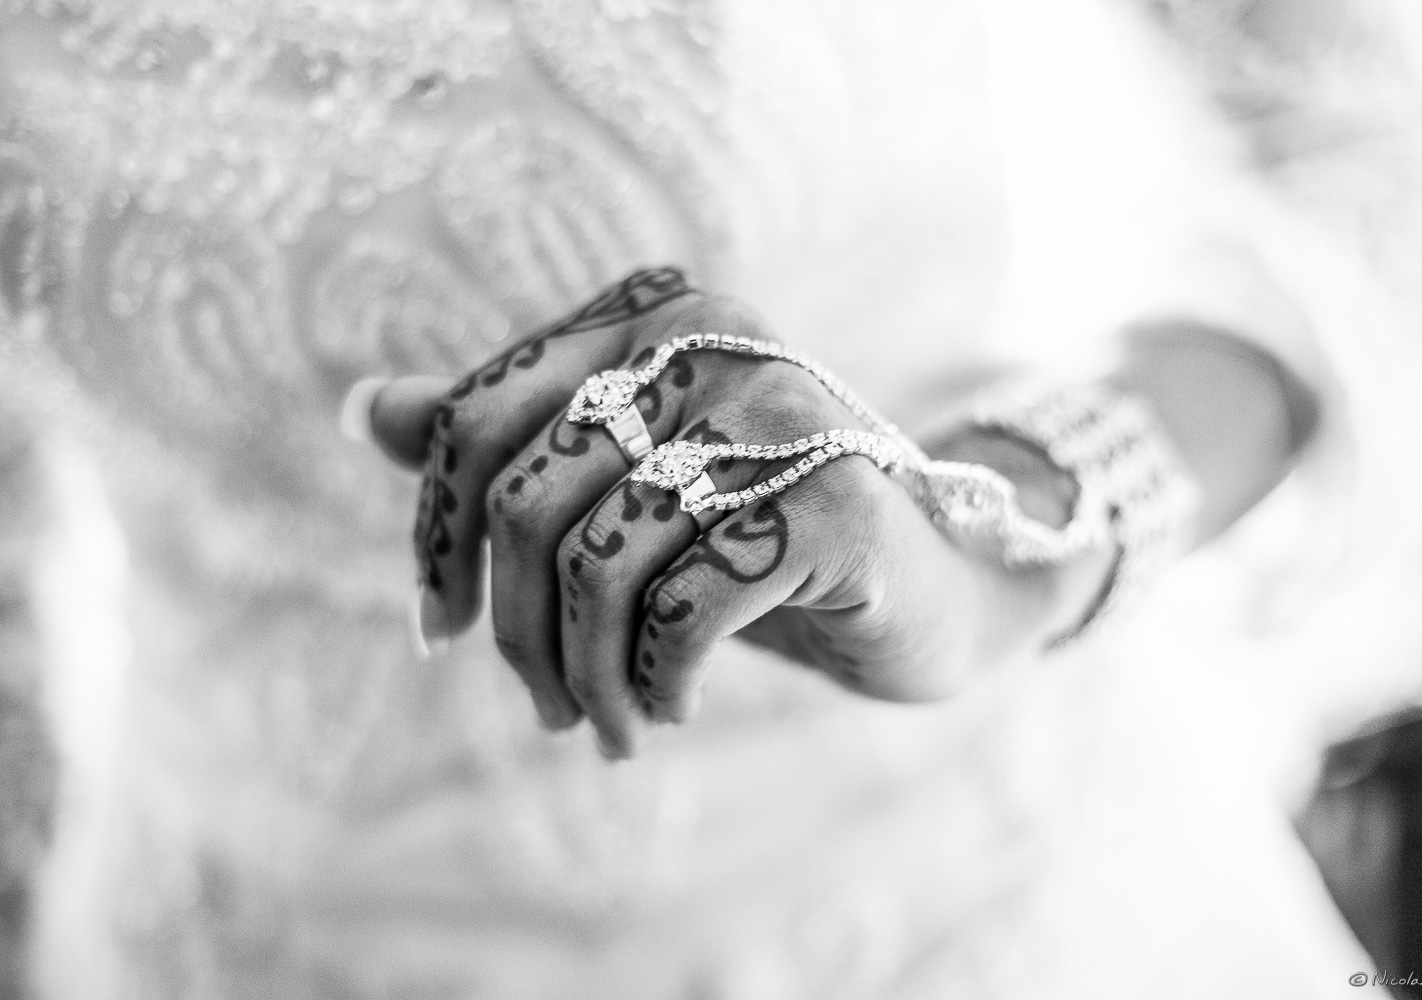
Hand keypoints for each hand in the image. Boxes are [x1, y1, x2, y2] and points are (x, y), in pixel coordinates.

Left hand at [360, 269, 1103, 757]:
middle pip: (529, 500)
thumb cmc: (756, 533)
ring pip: (601, 565)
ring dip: (591, 676)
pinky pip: (686, 606)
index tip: (439, 630)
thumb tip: (362, 407)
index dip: (435, 537)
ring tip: (615, 724)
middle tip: (550, 707)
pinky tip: (675, 702)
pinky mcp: (836, 500)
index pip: (478, 419)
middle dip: (518, 632)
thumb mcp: (626, 485)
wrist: (933, 582)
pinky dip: (662, 679)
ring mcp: (782, 410)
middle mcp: (711, 337)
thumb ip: (505, 441)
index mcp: (649, 316)